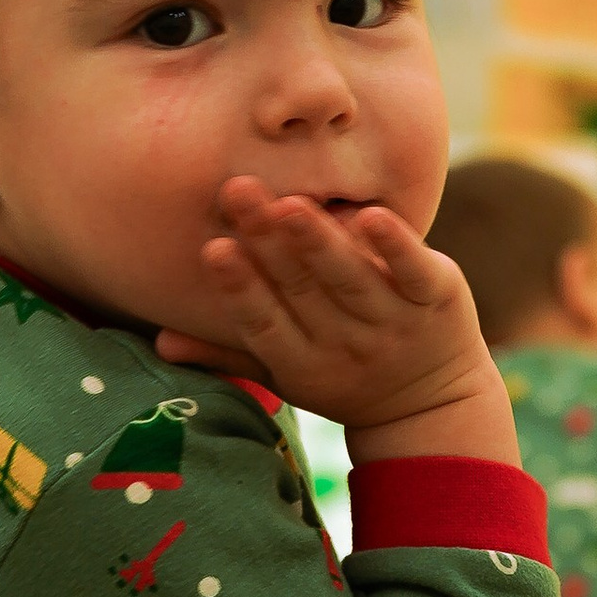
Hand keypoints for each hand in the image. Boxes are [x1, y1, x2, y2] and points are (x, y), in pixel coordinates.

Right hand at [155, 180, 520, 463]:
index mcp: (302, 363)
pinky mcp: (438, 298)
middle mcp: (347, 344)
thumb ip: (227, 352)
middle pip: (301, 290)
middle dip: (268, 242)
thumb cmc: (343, 377)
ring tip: (288, 204)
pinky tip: (371, 215)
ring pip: (351, 279)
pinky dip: (394, 246)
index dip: (239, 289)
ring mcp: (394, 322)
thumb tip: (159, 339)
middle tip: (237, 192)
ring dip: (319, 241)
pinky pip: (413, 271)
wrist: (432, 403)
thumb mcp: (285, 374)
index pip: (264, 324)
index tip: (212, 249)